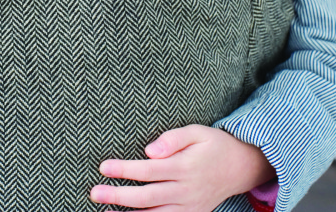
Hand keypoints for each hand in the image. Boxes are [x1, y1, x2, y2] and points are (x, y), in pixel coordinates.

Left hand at [90, 125, 274, 211]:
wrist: (241, 168)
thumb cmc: (214, 145)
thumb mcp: (197, 132)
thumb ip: (173, 138)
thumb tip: (149, 150)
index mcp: (185, 167)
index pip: (149, 170)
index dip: (125, 170)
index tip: (103, 167)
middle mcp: (186, 190)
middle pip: (147, 197)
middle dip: (118, 196)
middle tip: (94, 192)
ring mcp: (189, 206)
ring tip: (105, 211)